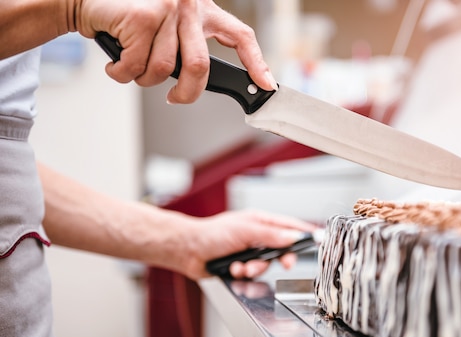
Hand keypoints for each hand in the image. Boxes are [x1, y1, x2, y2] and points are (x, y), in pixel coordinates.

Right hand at [72, 0, 275, 103]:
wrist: (90, 0)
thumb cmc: (131, 20)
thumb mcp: (170, 29)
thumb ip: (190, 48)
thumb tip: (203, 82)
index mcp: (203, 10)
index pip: (241, 36)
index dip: (256, 62)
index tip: (266, 85)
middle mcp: (189, 6)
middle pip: (200, 67)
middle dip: (187, 93)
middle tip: (176, 100)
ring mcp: (166, 9)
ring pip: (163, 71)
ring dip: (143, 80)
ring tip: (132, 65)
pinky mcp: (142, 17)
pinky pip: (137, 66)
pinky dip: (122, 73)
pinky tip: (116, 60)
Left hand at [181, 210, 316, 279]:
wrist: (188, 250)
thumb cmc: (211, 234)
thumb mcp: (245, 231)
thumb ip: (271, 235)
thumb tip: (293, 237)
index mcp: (260, 221)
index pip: (289, 226)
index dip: (303, 233)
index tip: (318, 238)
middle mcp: (256, 235)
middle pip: (281, 248)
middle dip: (281, 258)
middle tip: (286, 263)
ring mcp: (249, 250)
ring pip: (266, 264)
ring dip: (256, 267)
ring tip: (243, 266)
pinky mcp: (241, 265)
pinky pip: (252, 273)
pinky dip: (243, 273)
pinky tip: (232, 268)